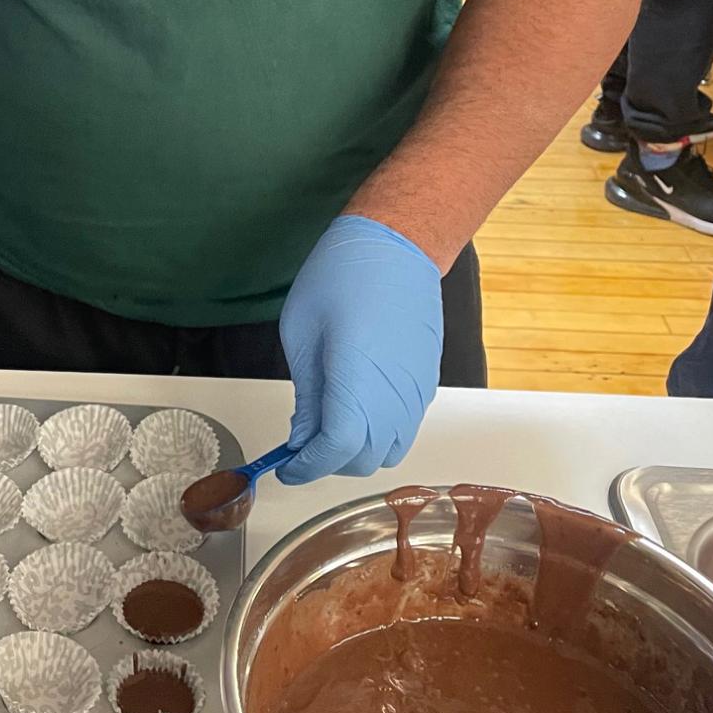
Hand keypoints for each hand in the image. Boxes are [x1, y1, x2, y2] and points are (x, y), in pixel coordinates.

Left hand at [278, 215, 442, 483]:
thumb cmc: (343, 275)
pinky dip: (378, 433)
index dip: (308, 466)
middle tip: (302, 445)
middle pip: (364, 460)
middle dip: (329, 462)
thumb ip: (307, 395)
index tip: (286, 465)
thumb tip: (302, 438)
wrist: (397, 246)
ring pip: (389, 451)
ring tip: (329, 426)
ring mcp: (416, 392)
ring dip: (357, 451)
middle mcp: (394, 394)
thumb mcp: (303, 332)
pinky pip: (404, 428)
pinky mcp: (426, 384)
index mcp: (356, 377)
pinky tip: (356, 407)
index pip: (337, 448)